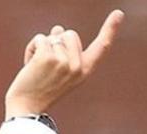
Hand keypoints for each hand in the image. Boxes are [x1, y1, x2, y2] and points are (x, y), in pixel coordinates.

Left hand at [5, 10, 124, 117]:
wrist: (27, 107)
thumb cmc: (41, 88)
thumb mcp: (60, 72)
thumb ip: (64, 51)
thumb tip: (58, 28)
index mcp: (84, 71)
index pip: (101, 47)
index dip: (111, 29)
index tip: (119, 13)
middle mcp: (77, 67)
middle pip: (70, 34)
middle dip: (58, 41)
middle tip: (47, 64)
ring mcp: (63, 62)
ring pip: (54, 35)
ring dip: (43, 46)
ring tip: (38, 66)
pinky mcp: (48, 57)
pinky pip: (40, 38)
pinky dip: (32, 47)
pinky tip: (30, 64)